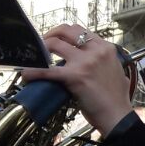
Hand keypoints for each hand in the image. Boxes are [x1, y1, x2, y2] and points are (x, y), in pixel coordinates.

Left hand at [18, 24, 136, 134]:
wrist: (118, 116)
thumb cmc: (117, 99)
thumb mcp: (116, 71)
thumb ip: (104, 62)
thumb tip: (95, 63)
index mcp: (106, 48)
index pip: (80, 30)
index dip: (64, 33)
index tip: (56, 39)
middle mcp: (96, 51)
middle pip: (66, 31)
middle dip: (50, 34)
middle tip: (42, 44)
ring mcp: (85, 62)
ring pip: (54, 44)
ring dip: (40, 49)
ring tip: (35, 57)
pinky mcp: (74, 76)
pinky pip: (47, 70)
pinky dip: (34, 72)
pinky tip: (26, 75)